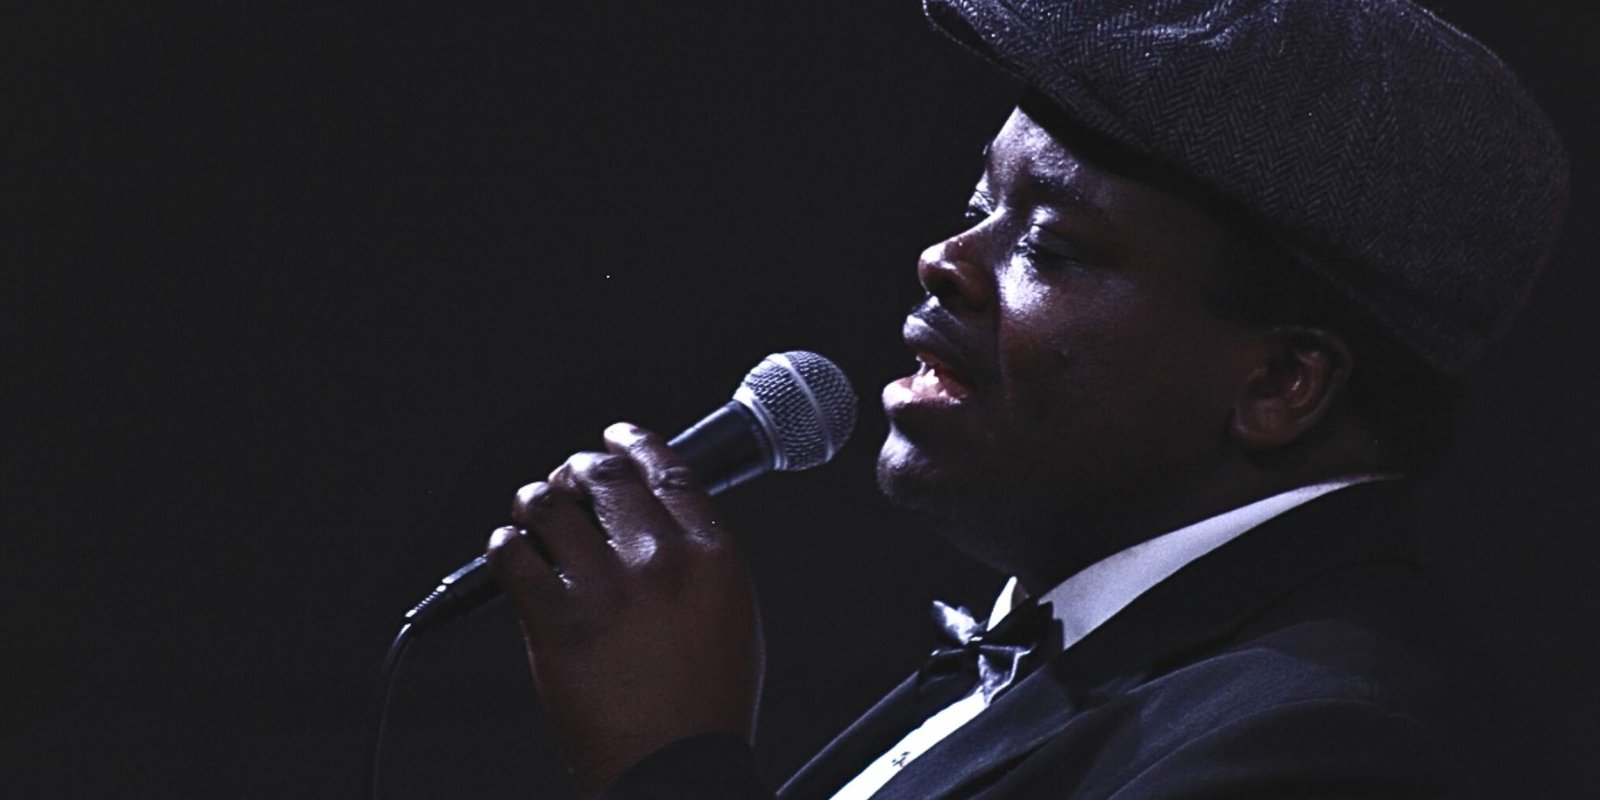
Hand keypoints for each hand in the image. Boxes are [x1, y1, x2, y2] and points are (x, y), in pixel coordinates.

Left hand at [484, 422, 763, 790]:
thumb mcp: (733, 615)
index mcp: (711, 556)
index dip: (633, 442)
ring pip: (551, 503)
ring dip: (534, 501)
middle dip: (576, 469)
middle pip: (605, 475)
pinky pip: (512, 555)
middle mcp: (660, 561)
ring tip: (530, 517)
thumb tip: (665, 521)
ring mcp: (606, 590)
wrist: (674, 770)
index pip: (667, 470)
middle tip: (565, 482)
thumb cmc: (706, 705)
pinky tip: (510, 555)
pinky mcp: (556, 622)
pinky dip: (504, 546)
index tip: (615, 436)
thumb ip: (702, 560)